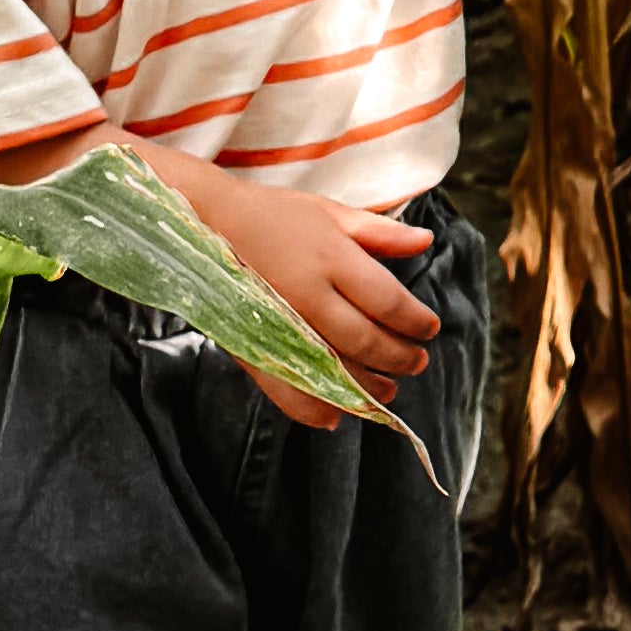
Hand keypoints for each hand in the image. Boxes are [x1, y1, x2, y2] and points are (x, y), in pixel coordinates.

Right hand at [175, 167, 435, 431]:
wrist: (202, 225)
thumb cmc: (272, 215)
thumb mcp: (329, 213)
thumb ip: (379, 233)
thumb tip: (426, 241)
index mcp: (332, 258)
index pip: (389, 302)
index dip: (416, 322)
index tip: (429, 329)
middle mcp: (309, 295)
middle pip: (367, 341)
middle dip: (400, 358)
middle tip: (417, 363)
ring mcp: (281, 325)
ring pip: (335, 372)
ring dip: (367, 389)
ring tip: (387, 391)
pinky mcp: (254, 347)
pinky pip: (286, 390)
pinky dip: (312, 409)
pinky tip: (334, 417)